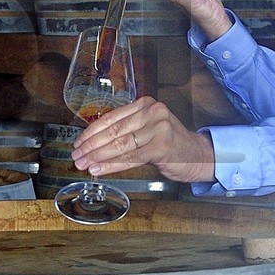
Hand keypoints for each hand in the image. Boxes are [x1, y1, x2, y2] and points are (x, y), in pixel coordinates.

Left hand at [74, 96, 216, 183]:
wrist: (198, 155)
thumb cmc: (170, 144)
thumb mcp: (148, 129)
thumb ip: (126, 130)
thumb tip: (93, 143)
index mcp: (145, 104)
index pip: (111, 117)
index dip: (91, 131)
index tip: (78, 142)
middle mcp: (152, 112)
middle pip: (113, 130)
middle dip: (91, 145)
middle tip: (76, 156)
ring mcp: (158, 128)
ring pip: (120, 144)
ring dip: (97, 156)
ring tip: (83, 164)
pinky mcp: (161, 146)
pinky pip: (130, 157)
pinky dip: (111, 165)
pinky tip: (98, 169)